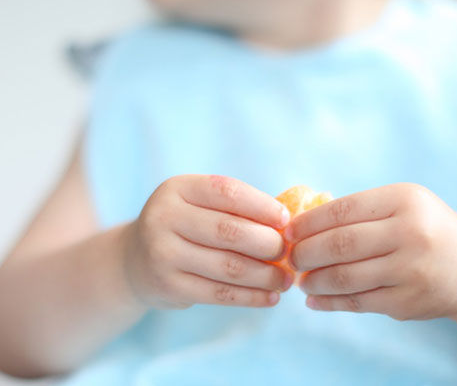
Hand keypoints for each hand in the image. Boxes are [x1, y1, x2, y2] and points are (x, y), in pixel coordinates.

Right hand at [123, 175, 292, 309]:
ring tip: (286, 280)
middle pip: (231, 231)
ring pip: (229, 266)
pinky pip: (220, 294)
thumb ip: (237, 207)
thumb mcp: (200, 204)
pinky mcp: (169, 286)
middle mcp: (164, 217)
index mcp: (178, 188)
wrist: (136, 260)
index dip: (263, 206)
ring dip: (266, 275)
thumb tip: (290, 223)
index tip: (286, 220)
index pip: (228, 192)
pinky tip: (270, 297)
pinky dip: (251, 297)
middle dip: (269, 244)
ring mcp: (163, 253)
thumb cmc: (186, 226)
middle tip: (289, 253)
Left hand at [286, 183, 456, 320]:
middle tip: (290, 258)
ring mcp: (411, 269)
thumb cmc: (425, 229)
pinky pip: (358, 302)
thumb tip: (301, 224)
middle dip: (305, 252)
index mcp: (404, 200)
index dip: (308, 222)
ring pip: (346, 277)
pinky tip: (315, 299)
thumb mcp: (402, 206)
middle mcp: (411, 232)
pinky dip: (330, 302)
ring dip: (314, 280)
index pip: (342, 210)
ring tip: (300, 280)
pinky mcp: (409, 301)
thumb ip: (359, 212)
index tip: (288, 231)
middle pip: (340, 244)